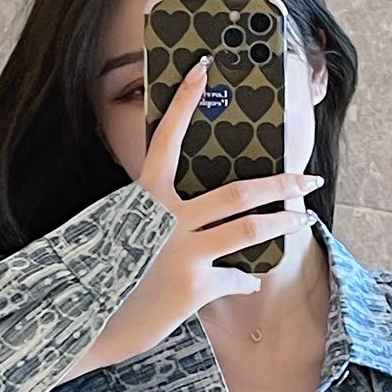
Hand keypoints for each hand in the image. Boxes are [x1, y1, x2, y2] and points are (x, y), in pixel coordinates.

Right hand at [85, 58, 321, 372]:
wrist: (84, 323)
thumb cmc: (108, 278)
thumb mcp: (127, 234)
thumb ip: (162, 219)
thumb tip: (201, 217)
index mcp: (142, 198)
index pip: (166, 141)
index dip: (183, 103)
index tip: (201, 69)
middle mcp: (163, 218)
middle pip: (238, 192)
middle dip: (281, 184)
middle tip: (307, 178)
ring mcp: (181, 251)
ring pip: (250, 229)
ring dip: (283, 223)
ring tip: (302, 219)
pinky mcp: (193, 286)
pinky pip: (235, 278)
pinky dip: (244, 280)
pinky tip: (247, 283)